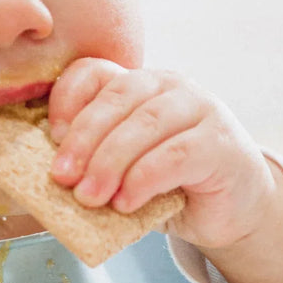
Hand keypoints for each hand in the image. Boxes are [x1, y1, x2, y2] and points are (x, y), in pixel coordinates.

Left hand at [46, 59, 282, 282]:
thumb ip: (94, 161)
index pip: (95, 72)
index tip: (52, 136)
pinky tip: (126, 203)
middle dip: (83, 139)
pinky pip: (176, 154)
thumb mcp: (123, 169)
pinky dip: (144, 179)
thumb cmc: (169, 186)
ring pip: (145, 123)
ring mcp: (200, 109)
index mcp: (138, 85)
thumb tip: (51, 175)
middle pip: (117, 97)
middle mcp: (170, 86)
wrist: (232, 210)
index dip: (68, 98)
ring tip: (90, 197)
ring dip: (110, 162)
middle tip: (62, 178)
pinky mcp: (221, 142)